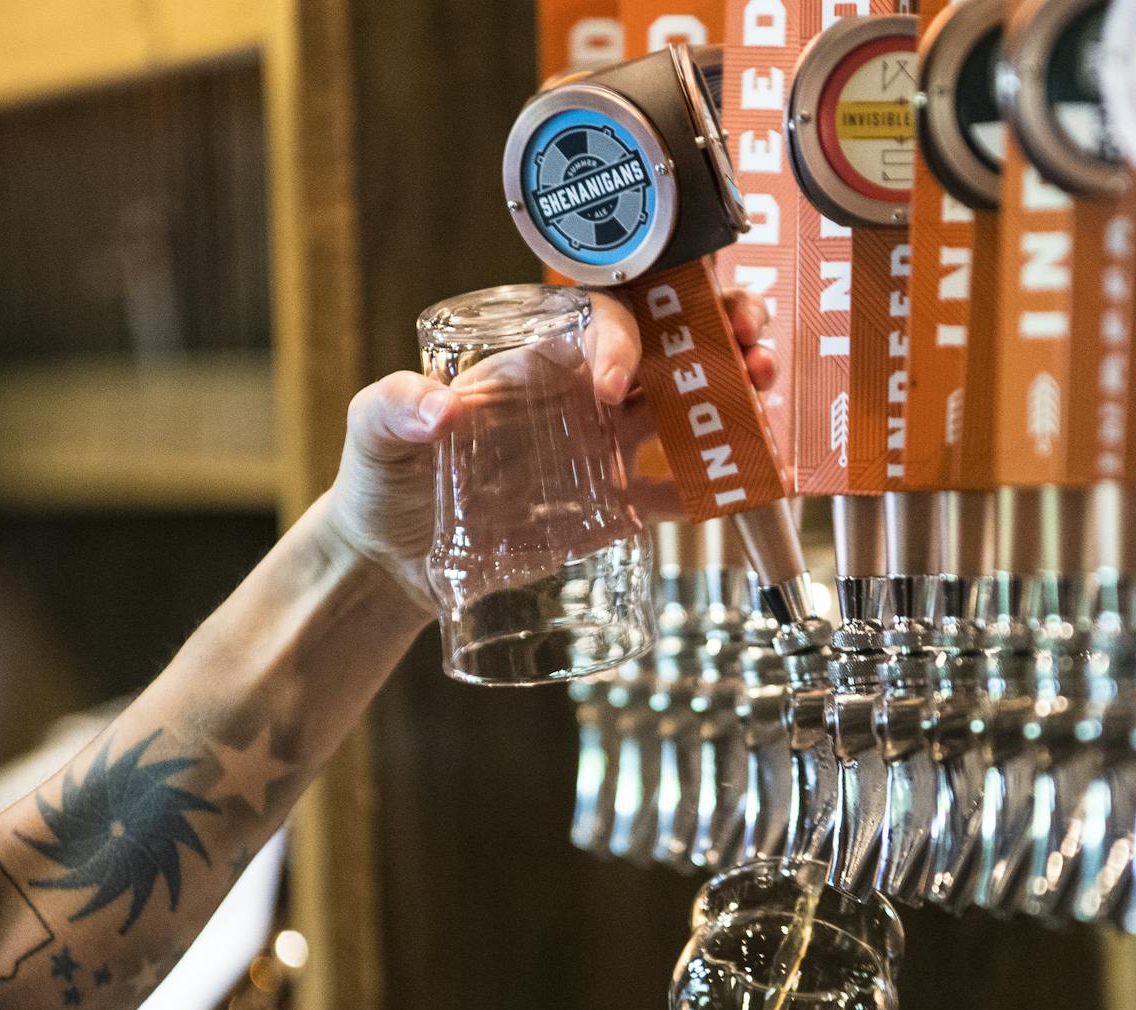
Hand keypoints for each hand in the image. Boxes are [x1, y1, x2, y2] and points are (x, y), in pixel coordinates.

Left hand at [322, 290, 776, 614]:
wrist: (396, 560)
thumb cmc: (383, 480)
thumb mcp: (372, 434)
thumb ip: (391, 411)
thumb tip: (432, 412)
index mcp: (529, 363)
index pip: (592, 323)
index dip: (621, 336)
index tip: (618, 382)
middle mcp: (575, 395)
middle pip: (661, 343)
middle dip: (711, 325)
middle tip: (747, 333)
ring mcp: (600, 449)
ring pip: (683, 404)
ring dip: (731, 387)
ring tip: (763, 384)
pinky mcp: (612, 505)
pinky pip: (675, 487)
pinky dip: (714, 480)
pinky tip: (748, 472)